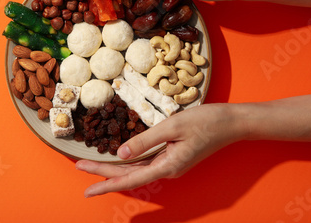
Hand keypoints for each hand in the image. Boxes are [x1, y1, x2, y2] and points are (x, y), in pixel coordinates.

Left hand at [75, 103, 247, 196]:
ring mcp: (171, 164)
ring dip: (114, 168)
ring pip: (136, 169)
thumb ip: (145, 140)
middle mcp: (167, 169)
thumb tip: (120, 153)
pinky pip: (146, 162)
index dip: (105, 182)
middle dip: (103, 173)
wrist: (231, 123)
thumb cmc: (206, 121)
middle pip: (129, 175)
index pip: (129, 178)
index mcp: (167, 165)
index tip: (86, 189)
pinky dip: (128, 162)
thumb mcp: (173, 127)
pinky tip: (118, 159)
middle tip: (78, 168)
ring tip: (91, 165)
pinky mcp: (174, 157)